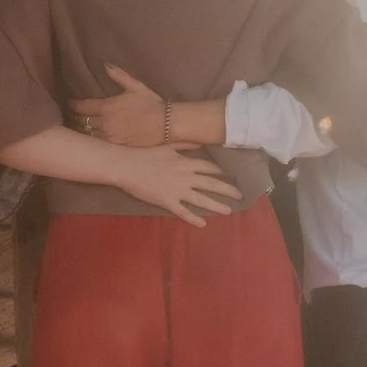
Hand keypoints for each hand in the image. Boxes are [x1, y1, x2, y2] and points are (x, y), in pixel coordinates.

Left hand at [69, 65, 169, 146]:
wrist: (166, 124)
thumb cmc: (151, 104)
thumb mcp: (135, 86)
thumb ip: (119, 76)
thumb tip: (106, 64)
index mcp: (106, 107)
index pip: (81, 107)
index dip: (73, 104)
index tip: (69, 102)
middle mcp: (104, 123)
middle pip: (81, 122)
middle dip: (73, 117)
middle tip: (68, 115)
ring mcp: (109, 136)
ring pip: (87, 134)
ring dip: (80, 130)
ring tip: (74, 126)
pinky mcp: (116, 146)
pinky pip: (98, 144)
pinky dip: (91, 139)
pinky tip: (88, 138)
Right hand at [114, 144, 239, 226]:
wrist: (127, 166)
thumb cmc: (145, 154)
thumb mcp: (167, 145)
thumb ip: (185, 145)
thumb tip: (200, 143)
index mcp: (186, 163)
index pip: (209, 168)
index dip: (222, 172)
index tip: (231, 176)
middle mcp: (185, 177)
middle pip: (211, 184)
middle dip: (227, 190)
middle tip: (240, 195)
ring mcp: (177, 190)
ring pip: (201, 199)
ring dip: (216, 205)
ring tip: (229, 211)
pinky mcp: (167, 202)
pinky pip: (183, 212)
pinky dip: (193, 218)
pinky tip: (203, 223)